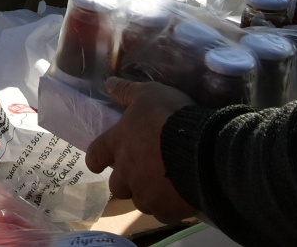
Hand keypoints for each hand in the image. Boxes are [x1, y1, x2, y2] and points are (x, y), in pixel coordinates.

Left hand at [84, 77, 201, 223]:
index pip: (95, 154)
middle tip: (142, 173)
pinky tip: (178, 196)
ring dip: (147, 193)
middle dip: (126, 182)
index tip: (97, 163)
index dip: (96, 159)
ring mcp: (145, 192)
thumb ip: (127, 91)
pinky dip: (167, 206)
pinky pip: (161, 212)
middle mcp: (126, 171)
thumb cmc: (171, 117)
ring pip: (140, 200)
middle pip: (117, 186)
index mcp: (118, 143)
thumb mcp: (149, 94)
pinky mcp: (164, 209)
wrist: (201, 150)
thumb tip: (108, 84)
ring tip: (165, 184)